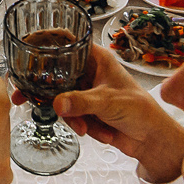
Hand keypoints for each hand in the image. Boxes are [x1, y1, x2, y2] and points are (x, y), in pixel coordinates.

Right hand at [54, 45, 183, 183]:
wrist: (150, 138)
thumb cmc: (140, 109)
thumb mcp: (107, 102)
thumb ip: (81, 102)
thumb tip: (58, 103)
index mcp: (98, 59)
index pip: (68, 45)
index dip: (51, 50)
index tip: (34, 60)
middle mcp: (90, 73)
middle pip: (59, 77)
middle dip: (59, 97)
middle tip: (46, 102)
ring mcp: (87, 92)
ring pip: (63, 100)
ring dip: (75, 118)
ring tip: (87, 126)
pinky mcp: (86, 110)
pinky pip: (71, 116)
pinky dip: (82, 126)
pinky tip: (98, 131)